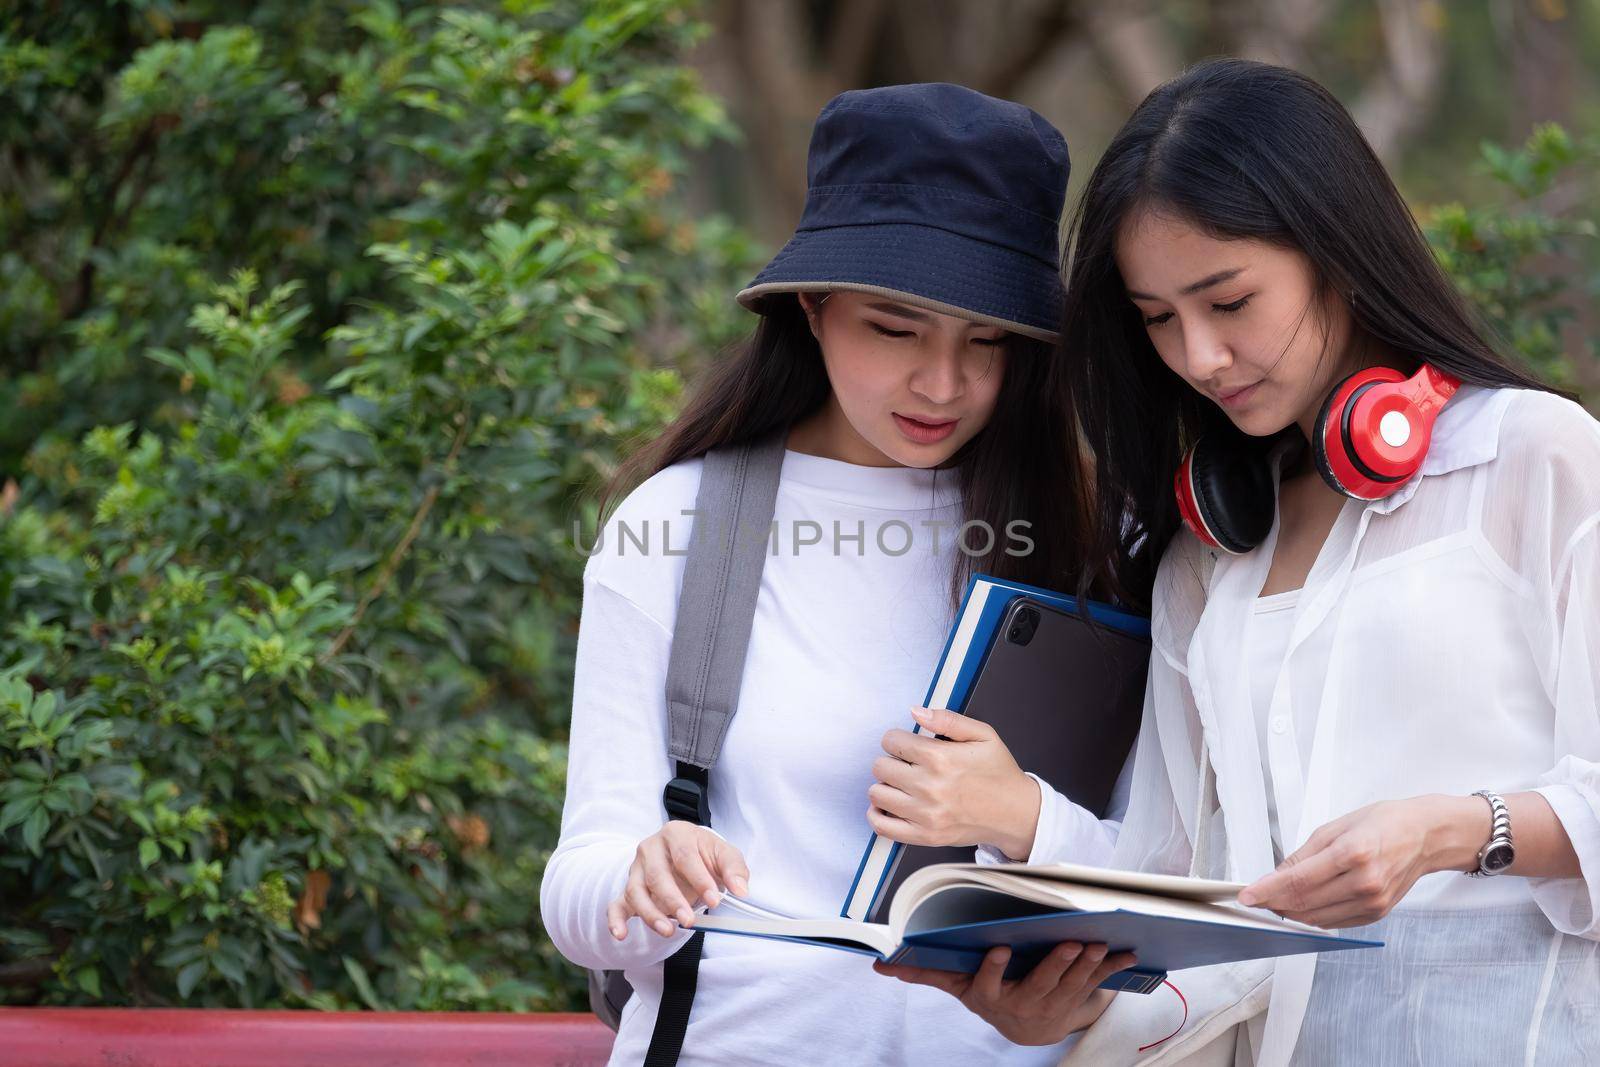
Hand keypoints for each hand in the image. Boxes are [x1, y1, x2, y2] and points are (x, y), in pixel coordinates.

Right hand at [606, 821, 750, 938]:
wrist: (689, 855)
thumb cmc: (705, 855)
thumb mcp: (725, 855)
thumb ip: (735, 869)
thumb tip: (741, 889)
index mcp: (676, 834)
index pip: (685, 857)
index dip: (700, 880)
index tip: (715, 901)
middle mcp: (650, 848)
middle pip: (657, 875)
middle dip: (673, 900)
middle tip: (690, 921)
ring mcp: (636, 869)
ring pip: (636, 891)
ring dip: (650, 914)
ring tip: (667, 931)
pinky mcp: (629, 889)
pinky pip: (616, 904)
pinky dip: (615, 919)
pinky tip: (621, 934)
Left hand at [868, 705, 1039, 858]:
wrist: (1016, 814)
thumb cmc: (999, 774)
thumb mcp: (983, 735)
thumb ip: (948, 720)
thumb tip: (916, 712)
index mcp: (940, 758)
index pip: (891, 741)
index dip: (898, 739)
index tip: (907, 745)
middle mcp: (929, 787)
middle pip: (880, 766)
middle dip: (892, 761)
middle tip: (909, 765)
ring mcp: (925, 814)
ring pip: (877, 794)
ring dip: (886, 786)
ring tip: (904, 785)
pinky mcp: (925, 836)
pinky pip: (882, 826)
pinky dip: (878, 815)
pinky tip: (891, 806)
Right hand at [873, 942, 1134, 1045]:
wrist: (1027, 1029)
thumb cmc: (990, 995)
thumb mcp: (957, 987)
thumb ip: (925, 974)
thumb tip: (882, 965)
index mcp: (991, 999)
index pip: (988, 984)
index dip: (993, 969)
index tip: (999, 948)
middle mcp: (1021, 1007)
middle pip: (1040, 986)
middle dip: (1056, 965)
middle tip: (1069, 943)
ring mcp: (1052, 1008)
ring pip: (1071, 987)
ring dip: (1087, 967)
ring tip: (1097, 943)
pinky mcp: (1077, 1003)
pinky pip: (1097, 986)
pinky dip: (1113, 969)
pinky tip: (1126, 952)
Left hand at [1237, 794, 1485, 927]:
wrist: (1425, 836)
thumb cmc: (1383, 823)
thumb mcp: (1335, 827)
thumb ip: (1303, 855)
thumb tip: (1275, 875)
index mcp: (1352, 853)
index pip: (1298, 880)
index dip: (1267, 890)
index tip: (1246, 895)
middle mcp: (1364, 882)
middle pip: (1304, 902)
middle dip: (1274, 902)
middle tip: (1256, 897)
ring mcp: (1373, 901)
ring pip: (1317, 917)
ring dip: (1291, 912)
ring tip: (1274, 900)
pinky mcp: (1377, 914)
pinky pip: (1335, 922)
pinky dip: (1313, 916)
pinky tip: (1302, 906)